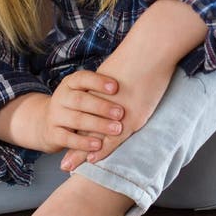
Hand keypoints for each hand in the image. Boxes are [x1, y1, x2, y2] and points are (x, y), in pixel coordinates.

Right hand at [38, 70, 125, 155]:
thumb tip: (129, 82)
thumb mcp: (84, 92)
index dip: (98, 82)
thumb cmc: (77, 106)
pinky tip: (98, 145)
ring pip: (76, 119)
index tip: (116, 86)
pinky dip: (83, 142)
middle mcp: (61, 97)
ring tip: (116, 129)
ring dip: (97, 125)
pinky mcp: (53, 134)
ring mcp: (55, 115)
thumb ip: (100, 90)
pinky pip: (68, 138)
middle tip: (121, 113)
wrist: (47, 122)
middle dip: (102, 107)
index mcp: (70, 83)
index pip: (82, 78)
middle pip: (80, 100)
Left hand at [60, 44, 175, 171]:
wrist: (152, 49)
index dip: (74, 129)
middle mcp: (102, 102)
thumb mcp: (120, 66)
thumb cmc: (141, 52)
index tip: (65, 141)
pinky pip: (113, 138)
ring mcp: (116, 111)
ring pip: (94, 136)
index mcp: (98, 90)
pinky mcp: (131, 117)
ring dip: (82, 153)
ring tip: (68, 167)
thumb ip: (112, 77)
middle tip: (63, 164)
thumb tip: (112, 78)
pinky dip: (103, 149)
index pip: (82, 113)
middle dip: (73, 145)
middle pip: (83, 128)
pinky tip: (92, 160)